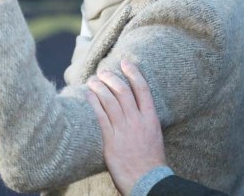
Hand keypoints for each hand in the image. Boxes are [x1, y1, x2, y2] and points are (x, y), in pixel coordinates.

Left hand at [86, 59, 167, 194]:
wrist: (148, 181)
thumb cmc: (151, 161)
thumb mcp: (154, 135)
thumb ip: (144, 120)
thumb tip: (134, 108)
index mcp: (151, 119)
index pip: (143, 89)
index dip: (134, 73)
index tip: (125, 62)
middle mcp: (138, 121)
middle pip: (123, 92)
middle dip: (111, 78)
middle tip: (103, 71)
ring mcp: (124, 131)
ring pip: (110, 102)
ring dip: (100, 88)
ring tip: (92, 80)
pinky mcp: (111, 141)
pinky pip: (101, 117)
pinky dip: (94, 103)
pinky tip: (89, 96)